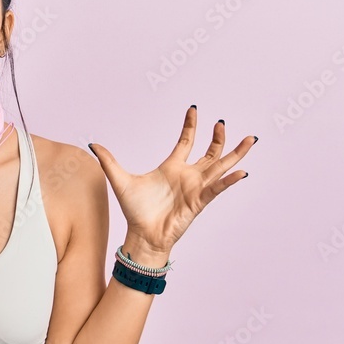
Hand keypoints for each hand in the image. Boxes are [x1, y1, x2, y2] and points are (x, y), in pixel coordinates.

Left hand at [88, 105, 255, 253]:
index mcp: (171, 167)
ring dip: (235, 154)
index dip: (191, 125)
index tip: (194, 109)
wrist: (142, 235)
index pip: (186, 141)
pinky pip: (218, 189)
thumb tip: (93, 144)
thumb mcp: (120, 180)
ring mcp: (196, 188)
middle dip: (218, 138)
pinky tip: (241, 172)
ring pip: (221, 167)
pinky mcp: (199, 202)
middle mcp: (187, 176)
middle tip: (221, 123)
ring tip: (251, 139)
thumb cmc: (135, 211)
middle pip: (210, 153)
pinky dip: (229, 181)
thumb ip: (109, 161)